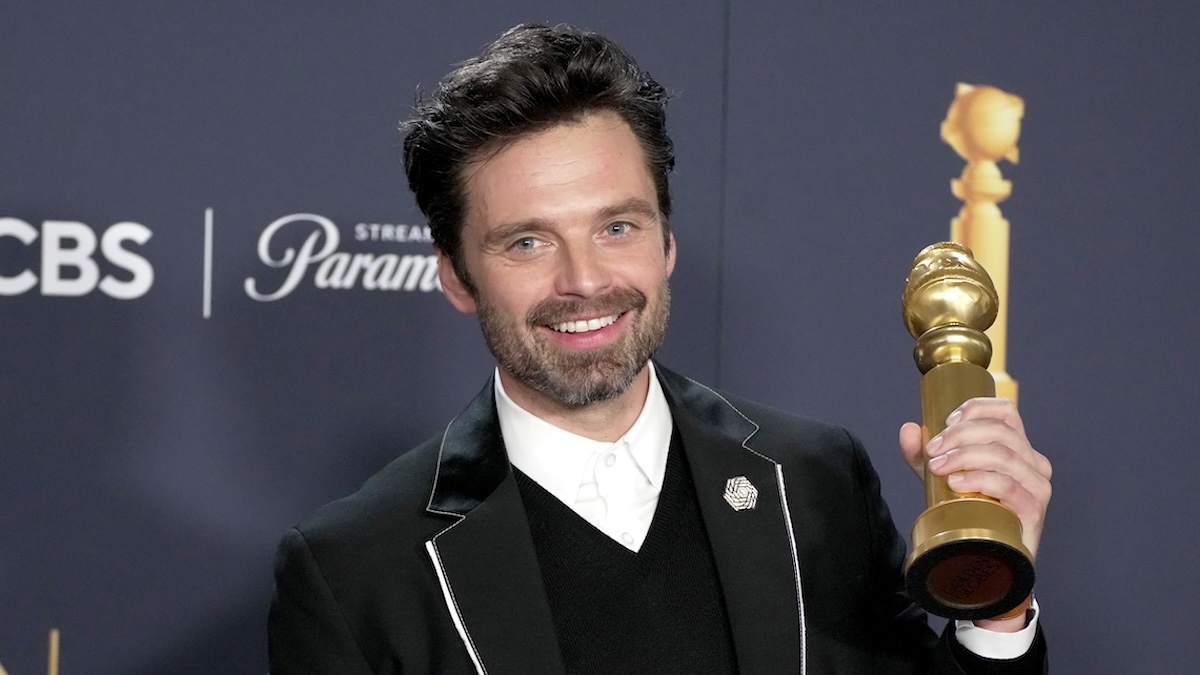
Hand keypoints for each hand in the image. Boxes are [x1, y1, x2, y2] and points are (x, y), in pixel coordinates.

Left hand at [898, 398, 1052, 560]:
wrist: (986, 559)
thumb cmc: (970, 513)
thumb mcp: (942, 477)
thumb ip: (923, 455)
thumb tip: (908, 430)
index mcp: (1017, 448)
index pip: (1006, 412)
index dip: (977, 408)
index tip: (947, 421)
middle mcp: (1033, 463)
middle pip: (1000, 431)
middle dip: (960, 435)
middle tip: (932, 450)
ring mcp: (1036, 486)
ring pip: (1004, 456)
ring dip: (965, 455)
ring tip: (938, 467)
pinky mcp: (1034, 510)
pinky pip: (1008, 486)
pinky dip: (979, 479)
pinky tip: (956, 483)